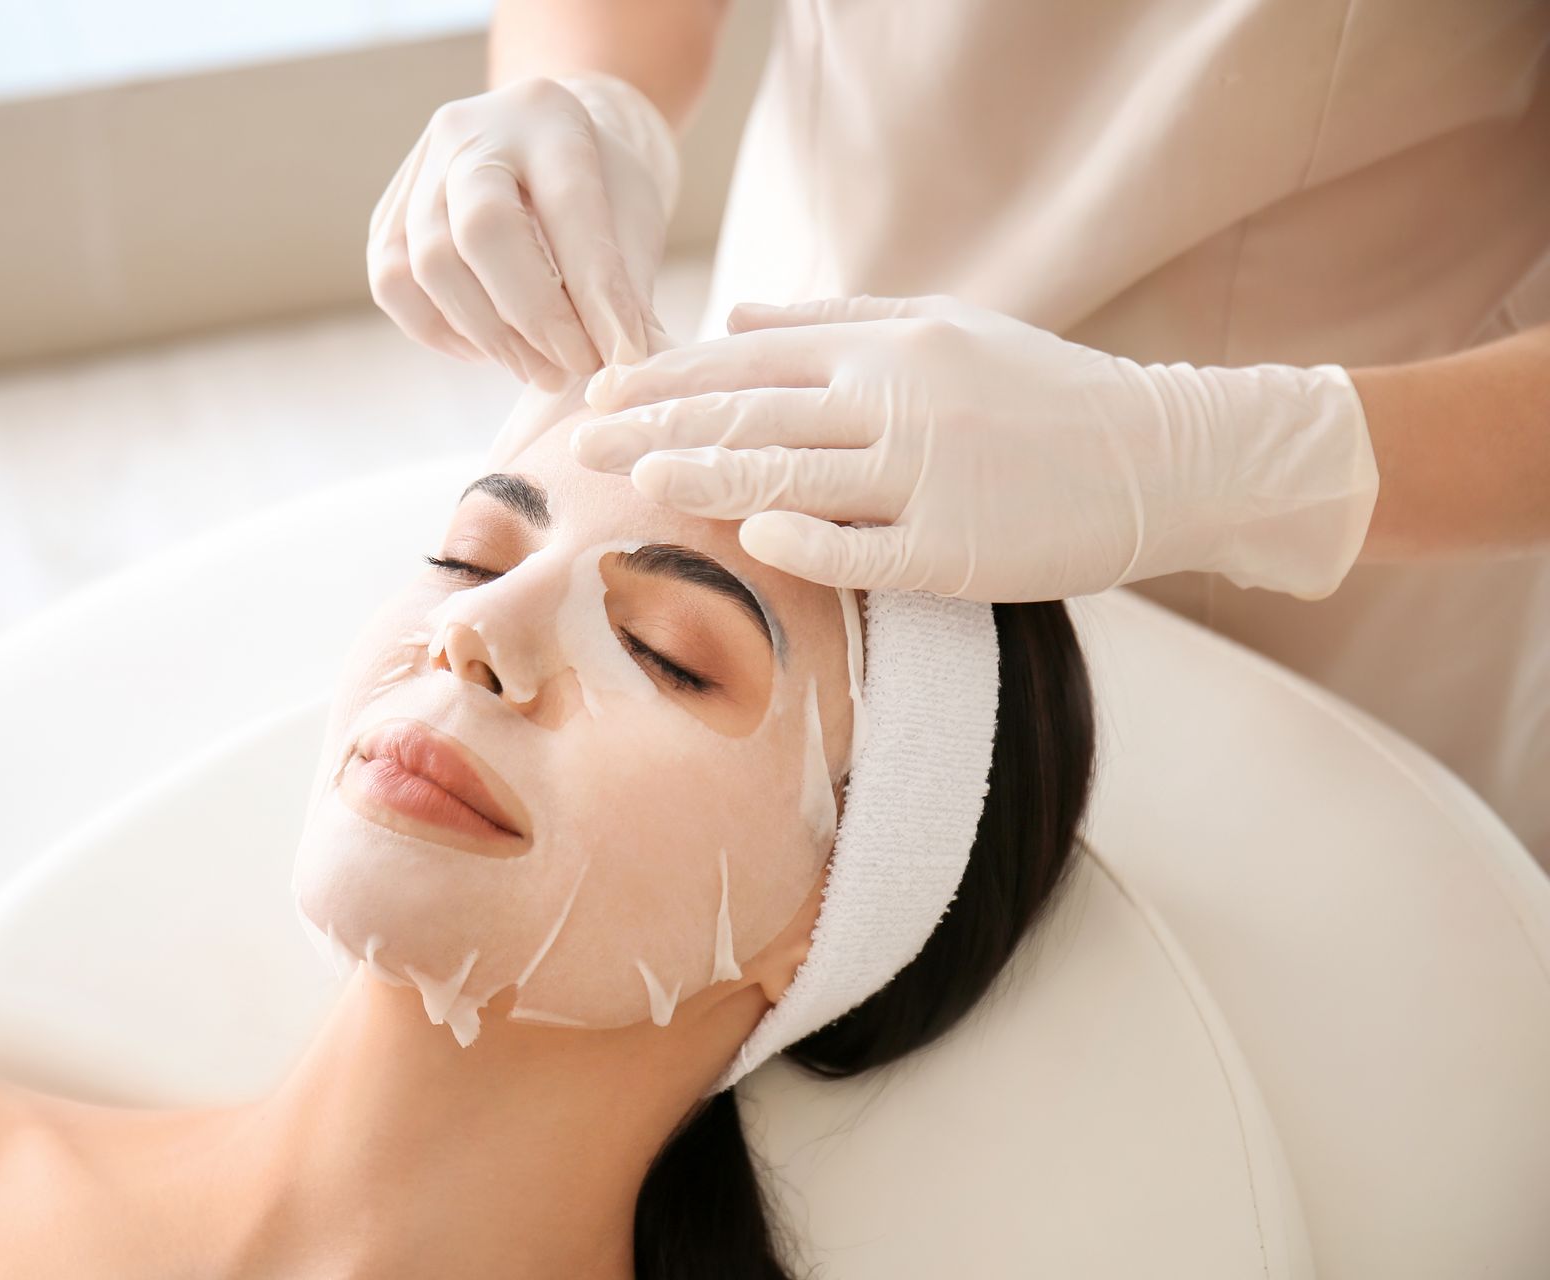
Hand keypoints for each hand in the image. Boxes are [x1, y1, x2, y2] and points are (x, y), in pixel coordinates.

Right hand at [367, 73, 678, 387]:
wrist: (544, 157)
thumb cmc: (598, 191)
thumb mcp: (633, 218)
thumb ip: (628, 286)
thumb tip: (629, 364)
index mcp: (546, 114)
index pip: (566, 203)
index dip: (590, 289)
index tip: (614, 352)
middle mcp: (470, 130)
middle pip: (480, 229)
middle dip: (532, 316)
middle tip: (570, 367)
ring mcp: (418, 170)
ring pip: (431, 265)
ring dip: (489, 336)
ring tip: (538, 367)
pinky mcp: (387, 215)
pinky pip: (394, 285)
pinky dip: (441, 330)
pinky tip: (487, 347)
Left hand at [570, 295, 1380, 601]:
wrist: (1164, 453)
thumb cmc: (1043, 394)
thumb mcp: (942, 329)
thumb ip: (835, 317)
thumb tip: (737, 309)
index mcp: (888, 344)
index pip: (753, 356)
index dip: (669, 376)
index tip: (600, 394)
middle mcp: (900, 397)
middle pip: (756, 409)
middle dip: (659, 424)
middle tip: (579, 441)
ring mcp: (930, 472)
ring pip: (800, 471)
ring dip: (711, 471)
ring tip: (638, 479)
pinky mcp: (961, 544)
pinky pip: (871, 546)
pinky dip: (812, 539)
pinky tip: (754, 536)